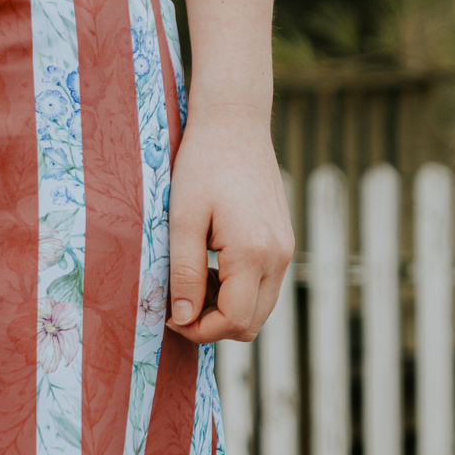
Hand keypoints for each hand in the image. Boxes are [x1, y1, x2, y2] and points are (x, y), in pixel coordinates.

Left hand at [166, 105, 293, 343]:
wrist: (235, 123)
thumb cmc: (202, 165)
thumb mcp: (182, 221)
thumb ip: (185, 273)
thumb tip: (184, 319)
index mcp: (254, 253)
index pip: (233, 321)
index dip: (199, 330)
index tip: (169, 317)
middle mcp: (279, 256)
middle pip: (251, 323)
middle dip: (212, 325)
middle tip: (177, 303)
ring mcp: (285, 249)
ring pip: (260, 308)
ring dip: (224, 308)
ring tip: (191, 282)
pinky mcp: (283, 240)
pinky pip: (264, 285)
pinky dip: (237, 290)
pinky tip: (210, 266)